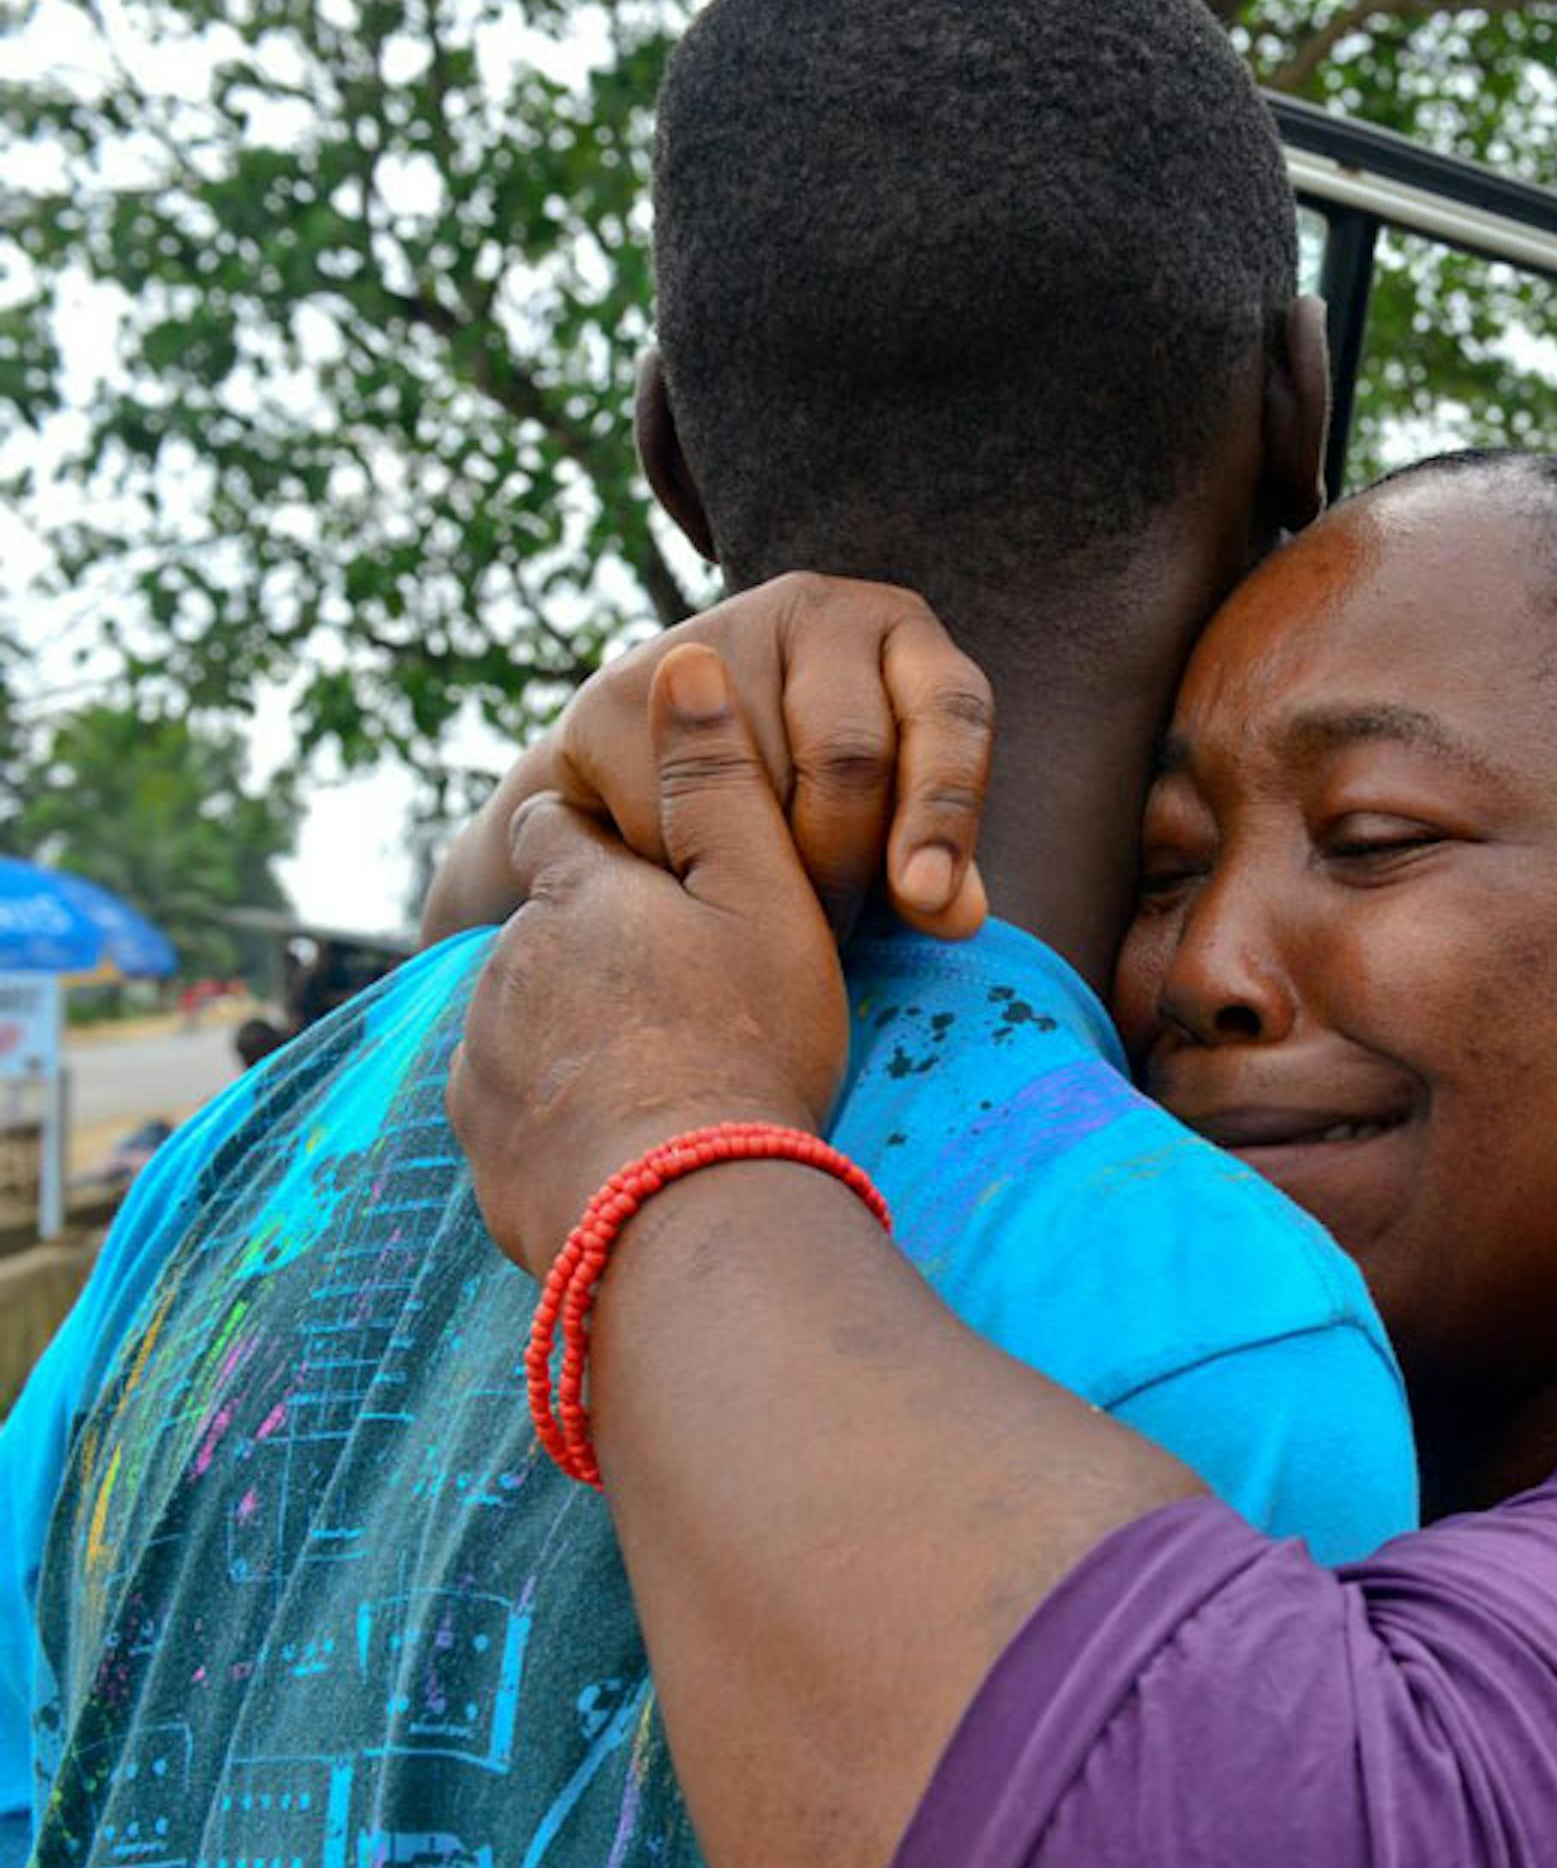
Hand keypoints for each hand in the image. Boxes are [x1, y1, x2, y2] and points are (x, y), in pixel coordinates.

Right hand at [421, 573, 994, 944]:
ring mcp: (714, 637)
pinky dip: (683, 870)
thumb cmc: (810, 805)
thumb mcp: (889, 822)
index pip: (949, 715)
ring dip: (758, 877)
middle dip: (842, 867)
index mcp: (904, 638)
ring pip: (757, 790)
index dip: (944, 812)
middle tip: (827, 931)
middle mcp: (817, 611)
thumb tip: (958, 915)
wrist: (659, 774)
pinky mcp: (621, 692)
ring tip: (755, 904)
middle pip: (849, 756)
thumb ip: (926, 862)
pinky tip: (684, 876)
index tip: (927, 902)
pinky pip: (669, 810)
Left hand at [452, 647, 853, 1276]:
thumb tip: (682, 660)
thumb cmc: (746, 1041)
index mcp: (579, 894)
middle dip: (586, 955)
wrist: (687, 1207)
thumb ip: (722, 784)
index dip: (592, 843)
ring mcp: (484, 1058)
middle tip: (672, 1002)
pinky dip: (555, 1117)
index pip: (555, 831)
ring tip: (654, 1085)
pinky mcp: (481, 1146)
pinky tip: (620, 1145)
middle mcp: (509, 964)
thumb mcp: (765, 898)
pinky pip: (514, 1113)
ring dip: (570, 1039)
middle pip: (539, 937)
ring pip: (521, 1024)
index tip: (635, 872)